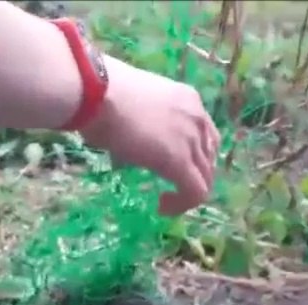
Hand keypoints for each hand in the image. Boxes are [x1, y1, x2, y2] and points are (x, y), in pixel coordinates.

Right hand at [80, 58, 219, 215]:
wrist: (98, 93)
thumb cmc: (102, 96)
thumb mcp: (134, 108)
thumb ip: (142, 126)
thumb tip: (128, 150)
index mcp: (188, 100)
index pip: (206, 134)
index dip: (195, 156)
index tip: (175, 167)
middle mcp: (197, 118)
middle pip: (209, 158)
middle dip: (194, 177)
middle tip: (173, 189)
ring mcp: (192, 140)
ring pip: (206, 178)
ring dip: (188, 193)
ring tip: (166, 200)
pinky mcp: (180, 162)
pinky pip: (195, 193)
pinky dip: (182, 205)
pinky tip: (163, 207)